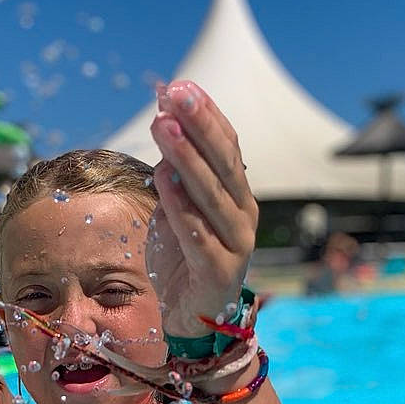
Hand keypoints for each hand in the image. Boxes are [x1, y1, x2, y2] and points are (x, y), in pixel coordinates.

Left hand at [147, 81, 257, 339]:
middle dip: (199, 125)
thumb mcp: (179, 208)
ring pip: (211, 194)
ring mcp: (235, 244)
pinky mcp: (218, 271)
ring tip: (162, 126)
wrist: (190, 318)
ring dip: (186, 157)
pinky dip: (181, 205)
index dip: (206, 115)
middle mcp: (243, 215)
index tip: (180, 85)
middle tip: (176, 93)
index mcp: (237, 196)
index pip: (227, 146)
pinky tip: (164, 178)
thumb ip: (175, 173)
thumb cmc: (183, 260)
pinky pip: (198, 234)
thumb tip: (161, 119)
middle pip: (223, 163)